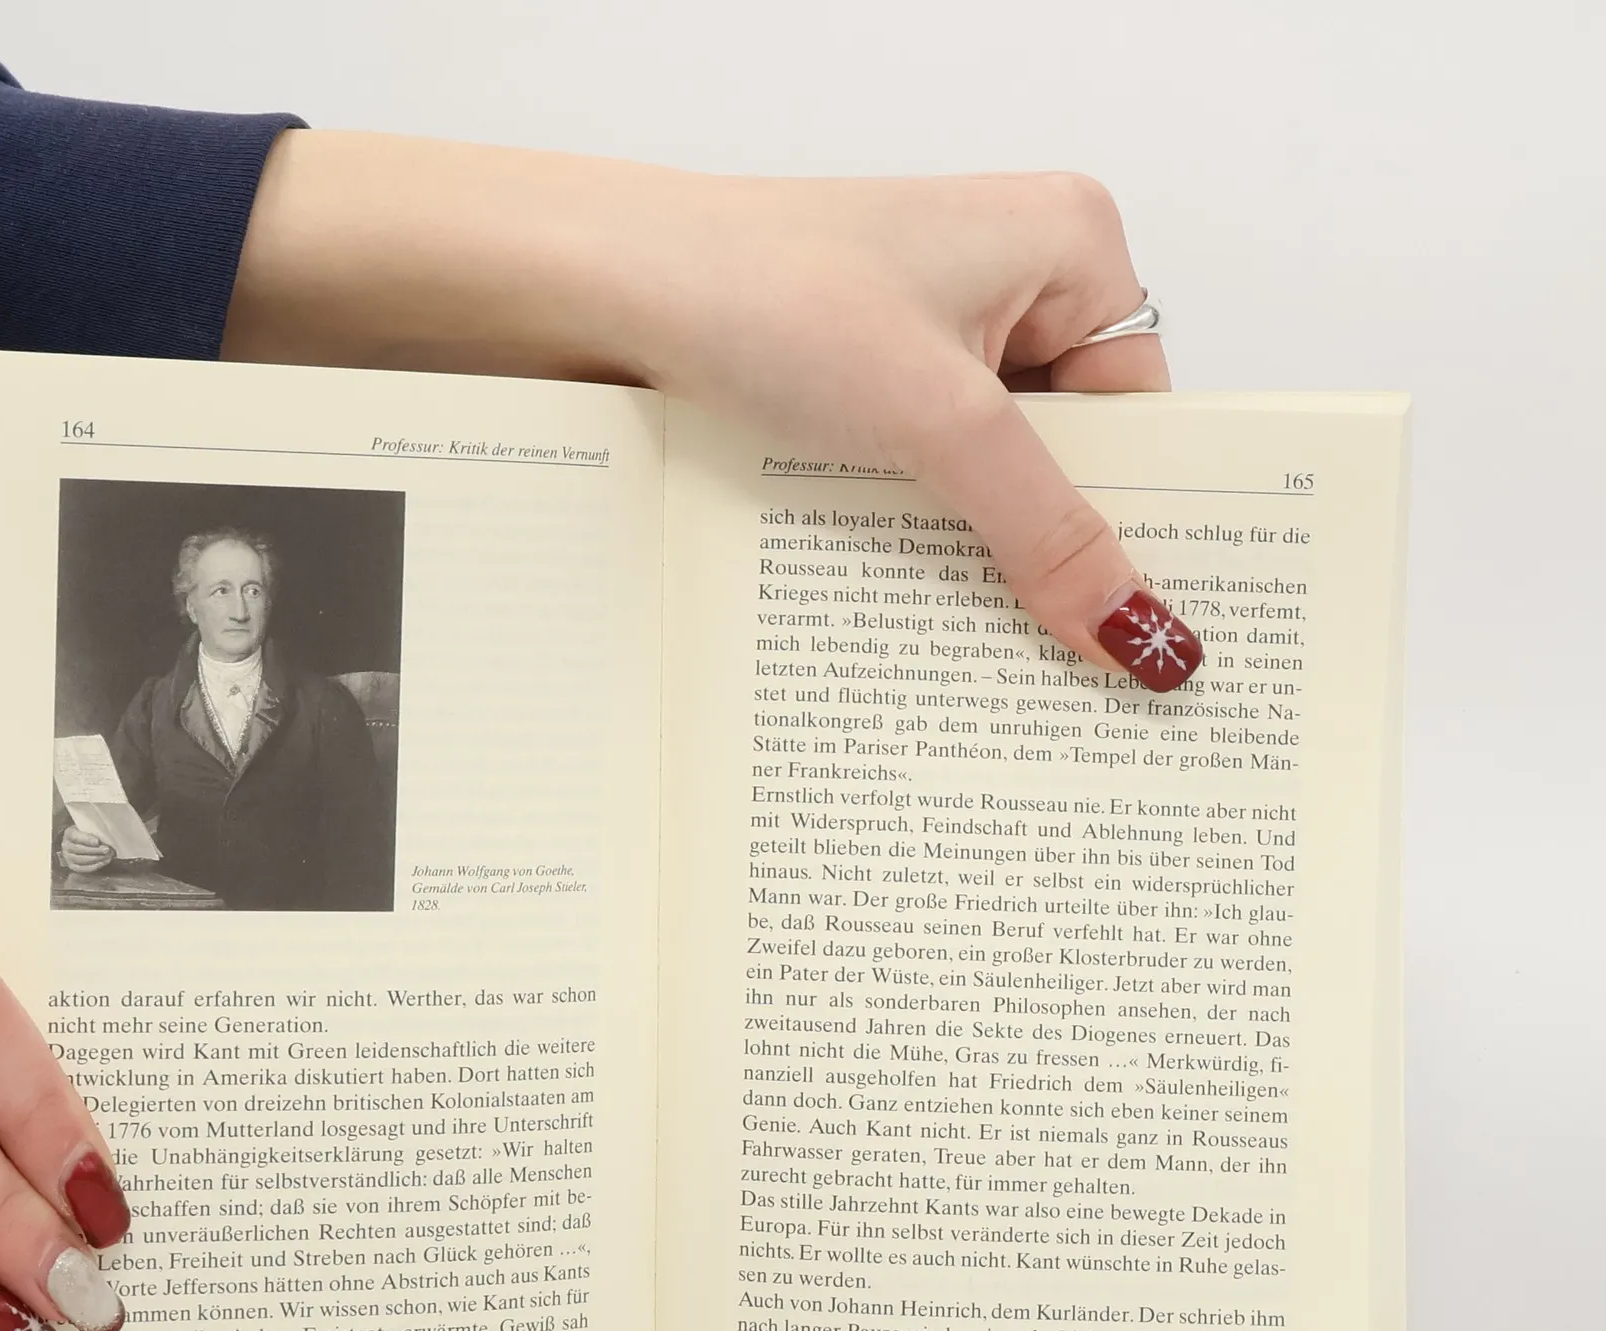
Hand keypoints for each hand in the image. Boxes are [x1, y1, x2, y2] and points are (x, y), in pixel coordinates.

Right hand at [60, 825, 115, 873]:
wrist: (78, 842)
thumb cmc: (86, 834)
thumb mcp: (87, 828)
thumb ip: (94, 832)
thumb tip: (106, 839)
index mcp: (69, 834)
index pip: (76, 837)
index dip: (87, 840)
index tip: (97, 841)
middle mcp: (66, 846)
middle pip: (80, 850)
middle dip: (96, 850)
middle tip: (107, 850)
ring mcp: (68, 858)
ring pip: (82, 860)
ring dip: (98, 859)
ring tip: (109, 856)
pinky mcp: (73, 867)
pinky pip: (84, 868)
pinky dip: (96, 866)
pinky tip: (105, 862)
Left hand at [224, 137, 1194, 687]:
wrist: (605, 286)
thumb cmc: (763, 291)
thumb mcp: (936, 424)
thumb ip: (1048, 532)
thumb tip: (1147, 632)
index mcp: (1071, 245)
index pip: (1146, 415)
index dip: (1142, 522)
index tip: (1149, 634)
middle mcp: (1013, 280)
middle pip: (1073, 452)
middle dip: (1053, 547)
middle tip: (1069, 663)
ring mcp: (933, 331)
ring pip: (993, 474)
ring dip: (976, 548)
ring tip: (979, 634)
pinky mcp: (866, 377)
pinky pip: (926, 474)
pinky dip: (917, 533)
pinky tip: (905, 590)